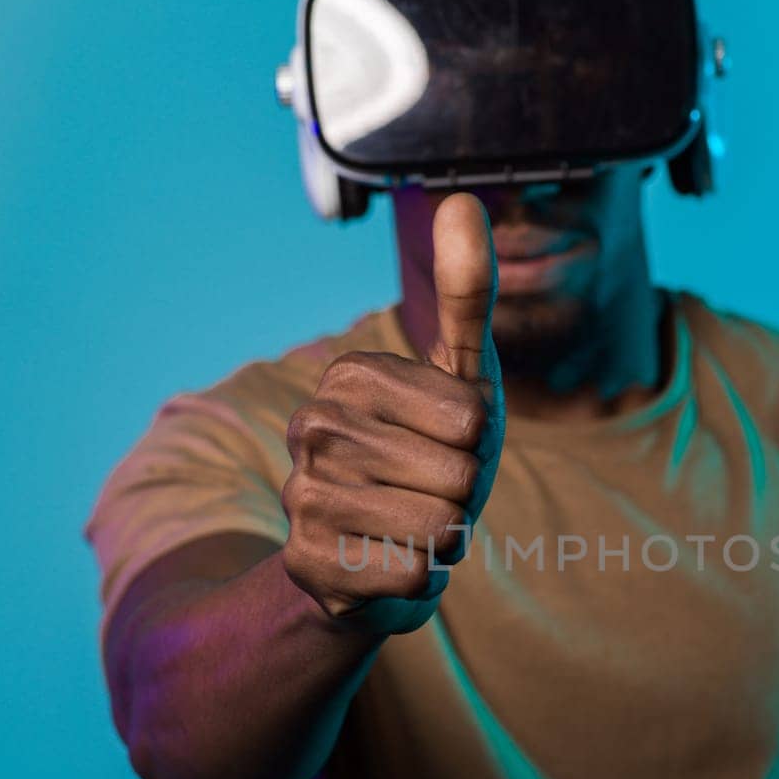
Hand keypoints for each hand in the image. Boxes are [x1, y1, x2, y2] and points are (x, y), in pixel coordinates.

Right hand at [281, 192, 503, 634]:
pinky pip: (413, 577)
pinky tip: (389, 564)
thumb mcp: (461, 374)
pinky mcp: (308, 565)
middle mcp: (312, 428)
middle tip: (427, 492)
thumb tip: (461, 198)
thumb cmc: (431, 455)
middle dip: (461, 495)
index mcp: (351, 375)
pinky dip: (420, 580)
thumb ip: (465, 292)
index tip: (442, 444)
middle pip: (457, 474)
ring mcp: (302, 497)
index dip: (476, 443)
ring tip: (412, 527)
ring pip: (438, 527)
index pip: (472, 417)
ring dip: (443, 539)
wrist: (371, 552)